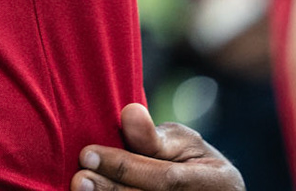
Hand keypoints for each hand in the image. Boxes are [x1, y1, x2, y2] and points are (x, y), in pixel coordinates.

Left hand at [73, 103, 244, 190]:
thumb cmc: (191, 161)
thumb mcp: (183, 143)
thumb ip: (154, 136)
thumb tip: (129, 113)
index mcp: (217, 183)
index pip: (165, 178)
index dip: (125, 167)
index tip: (87, 154)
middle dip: (111, 189)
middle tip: (79, 178)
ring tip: (81, 187)